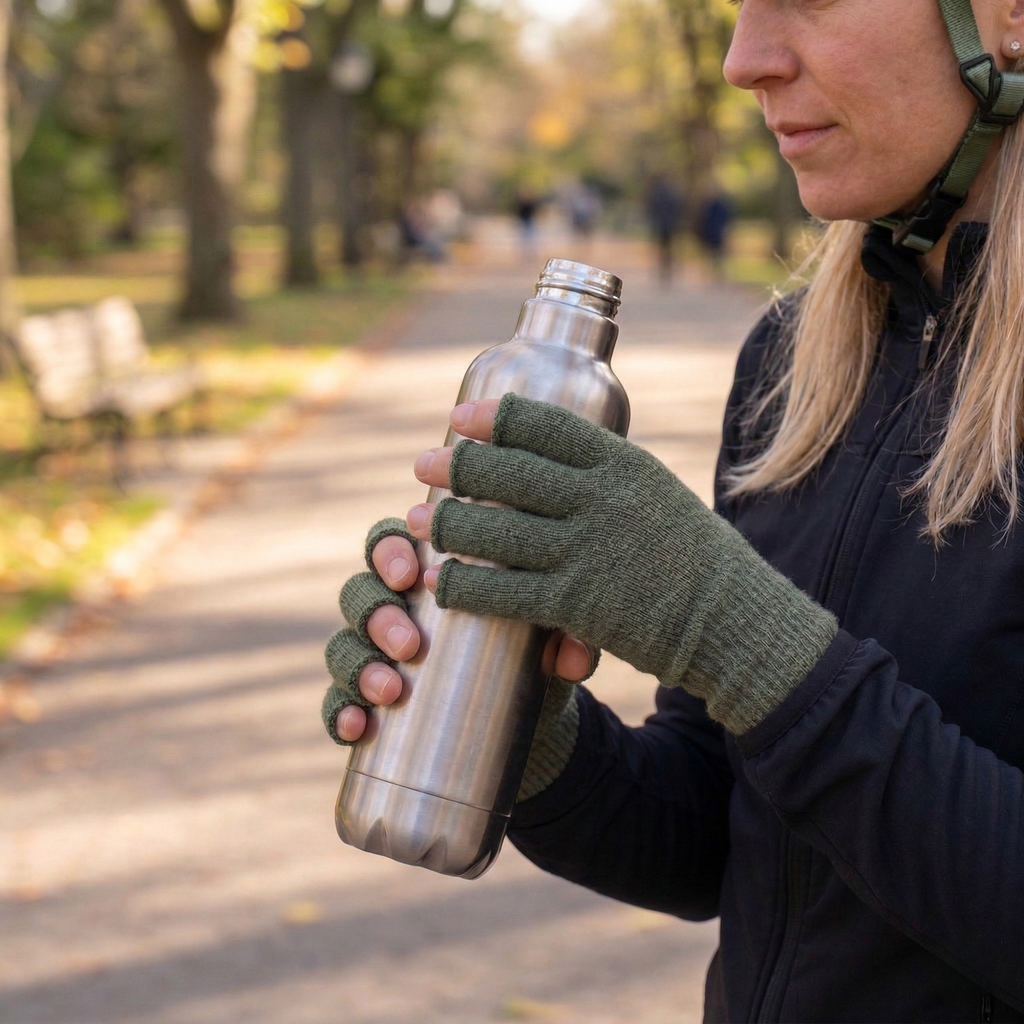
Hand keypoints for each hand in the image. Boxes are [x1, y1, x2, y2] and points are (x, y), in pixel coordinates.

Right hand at [323, 517, 596, 745]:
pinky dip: (337, 713)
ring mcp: (374, 655)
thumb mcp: (554, 637)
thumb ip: (570, 636)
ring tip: (390, 691)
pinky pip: (334, 703)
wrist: (528, 722)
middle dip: (377, 615)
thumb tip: (574, 657)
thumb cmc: (535, 652)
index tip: (409, 574)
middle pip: (359, 592)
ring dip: (357, 665)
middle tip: (409, 645)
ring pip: (342, 645)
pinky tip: (356, 728)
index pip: (391, 544)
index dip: (390, 553)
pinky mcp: (367, 703)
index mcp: (428, 572)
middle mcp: (392, 606)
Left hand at [405, 393, 837, 735]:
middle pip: (512, 472)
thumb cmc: (693, 557)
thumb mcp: (656, 495)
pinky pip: (504, 593)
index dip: (495, 418)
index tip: (460, 418)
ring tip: (418, 520)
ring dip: (449, 525)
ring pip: (497, 531)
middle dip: (459, 465)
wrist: (734, 620)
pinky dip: (464, 587)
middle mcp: (603, 499)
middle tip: (422, 464)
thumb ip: (607, 480)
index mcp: (624, 464)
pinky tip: (440, 583)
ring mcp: (589, 551)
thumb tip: (549, 462)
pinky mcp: (579, 605)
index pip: (548, 426)